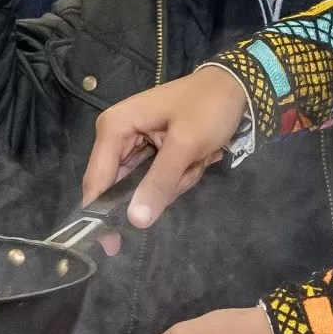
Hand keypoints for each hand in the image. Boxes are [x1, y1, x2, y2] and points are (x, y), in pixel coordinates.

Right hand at [81, 68, 245, 229]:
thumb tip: (134, 220)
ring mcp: (133, 143)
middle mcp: (116, 136)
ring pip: (141, 186)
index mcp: (114, 127)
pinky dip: (178, 176)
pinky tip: (196, 160)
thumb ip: (159, 182)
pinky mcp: (149, 150)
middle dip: (158, 187)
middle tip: (188, 171)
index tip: (112, 246)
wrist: (235, 87)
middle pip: (120, 186)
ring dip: (173, 181)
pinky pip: (155, 179)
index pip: (97, 180)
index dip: (100, 214)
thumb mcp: (186, 145)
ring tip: (196, 160)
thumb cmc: (208, 108)